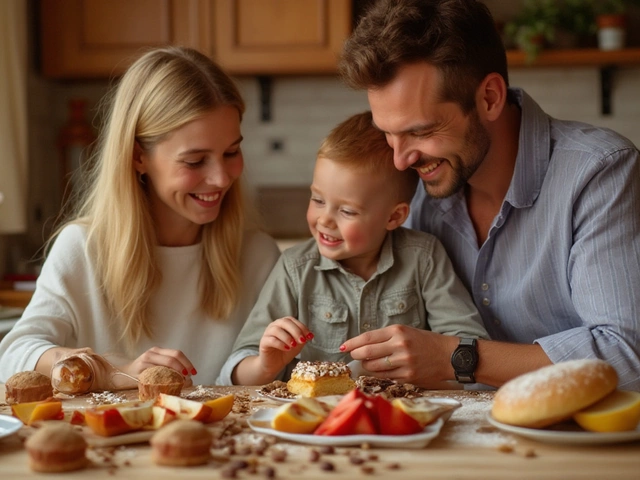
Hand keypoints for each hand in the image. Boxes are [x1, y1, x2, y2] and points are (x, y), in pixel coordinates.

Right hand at [119, 347, 195, 386]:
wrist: (121, 375)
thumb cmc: (141, 373)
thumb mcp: (155, 366)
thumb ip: (168, 368)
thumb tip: (188, 378)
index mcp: (157, 350)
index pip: (177, 353)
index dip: (187, 362)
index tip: (194, 372)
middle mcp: (152, 353)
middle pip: (173, 357)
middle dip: (184, 368)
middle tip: (189, 378)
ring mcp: (145, 361)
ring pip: (167, 366)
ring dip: (177, 375)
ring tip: (182, 383)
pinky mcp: (140, 371)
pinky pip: (157, 375)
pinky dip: (166, 380)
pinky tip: (170, 385)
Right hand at [258, 316, 313, 376]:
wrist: (274, 365)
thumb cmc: (286, 352)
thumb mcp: (297, 345)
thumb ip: (302, 339)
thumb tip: (310, 335)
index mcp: (283, 323)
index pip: (292, 320)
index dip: (302, 327)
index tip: (310, 336)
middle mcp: (275, 325)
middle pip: (285, 322)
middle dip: (296, 331)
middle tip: (302, 341)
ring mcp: (268, 333)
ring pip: (277, 330)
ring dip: (287, 337)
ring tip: (293, 345)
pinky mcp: (263, 342)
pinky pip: (271, 340)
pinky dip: (280, 344)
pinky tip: (286, 349)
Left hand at [340, 324, 457, 388]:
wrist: (449, 356)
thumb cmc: (426, 342)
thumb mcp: (406, 332)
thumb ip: (386, 337)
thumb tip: (363, 345)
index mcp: (398, 331)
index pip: (367, 338)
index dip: (352, 343)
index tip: (344, 346)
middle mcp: (400, 346)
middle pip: (367, 352)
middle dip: (356, 355)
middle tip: (353, 356)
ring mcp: (403, 362)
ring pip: (374, 367)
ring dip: (367, 366)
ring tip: (369, 363)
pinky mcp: (408, 377)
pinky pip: (386, 377)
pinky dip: (380, 374)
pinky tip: (382, 371)